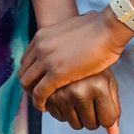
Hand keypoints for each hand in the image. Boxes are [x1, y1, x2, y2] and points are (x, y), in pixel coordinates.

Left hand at [19, 10, 133, 109]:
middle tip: (40, 96)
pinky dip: (40, 102)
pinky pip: (39, 93)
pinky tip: (46, 107)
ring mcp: (46, 60)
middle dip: (30, 86)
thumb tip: (74, 36)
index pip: (27, 60)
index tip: (40, 82)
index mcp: (43, 35)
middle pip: (24, 72)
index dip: (32, 74)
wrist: (108, 28)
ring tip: (43, 103)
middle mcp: (40, 47)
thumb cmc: (100, 27)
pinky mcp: (56, 74)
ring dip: (33, 95)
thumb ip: (67, 36)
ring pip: (27, 84)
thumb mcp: (74, 28)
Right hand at [45, 70, 121, 133]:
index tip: (106, 103)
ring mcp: (62, 92)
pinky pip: (60, 117)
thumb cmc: (96, 63)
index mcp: (98, 86)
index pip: (107, 120)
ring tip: (81, 98)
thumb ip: (113, 109)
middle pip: (91, 125)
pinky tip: (68, 98)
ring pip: (75, 124)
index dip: (108, 115)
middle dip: (93, 117)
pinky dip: (65, 112)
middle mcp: (79, 91)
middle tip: (93, 100)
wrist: (76, 46)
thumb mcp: (109, 83)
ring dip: (79, 117)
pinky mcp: (49, 94)